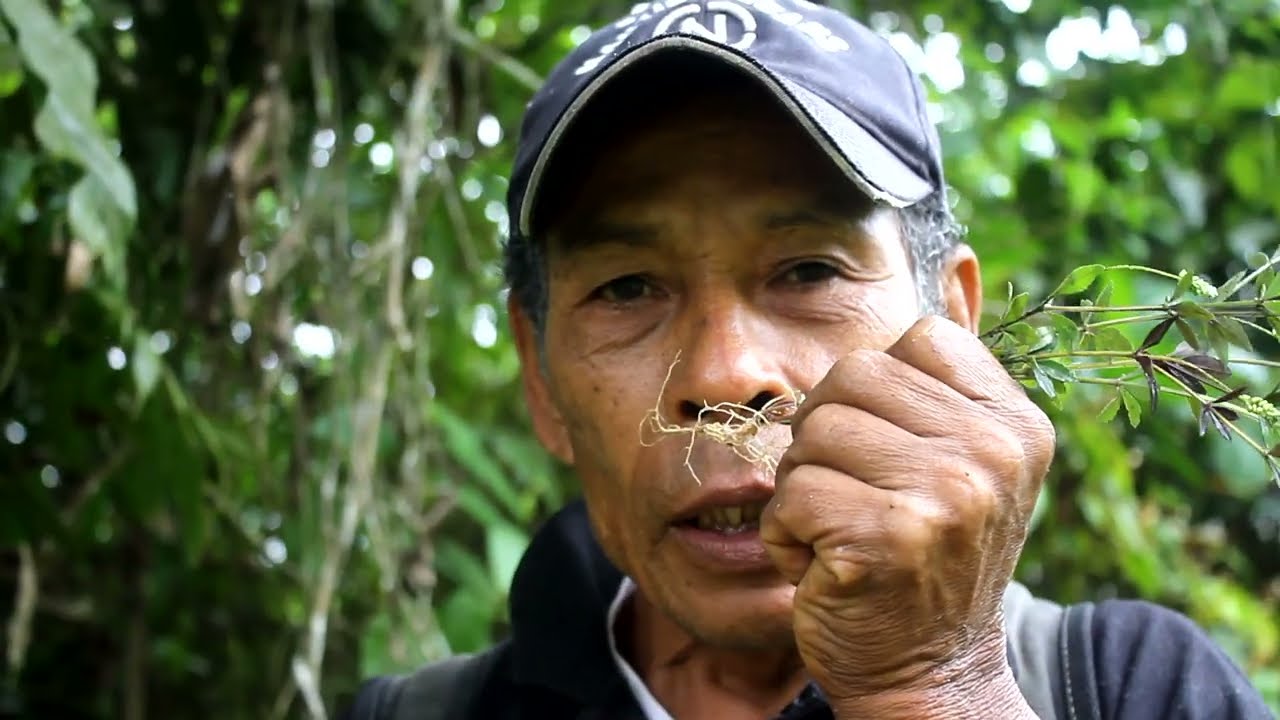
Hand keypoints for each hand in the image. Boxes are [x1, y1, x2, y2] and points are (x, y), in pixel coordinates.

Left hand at [759, 315, 1054, 713]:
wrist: (930, 671)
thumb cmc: (924, 557)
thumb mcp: (962, 460)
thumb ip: (948, 377)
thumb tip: (956, 256)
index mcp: (1016, 423)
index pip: (916, 338)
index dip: (874, 393)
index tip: (888, 454)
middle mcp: (994, 452)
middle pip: (850, 377)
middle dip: (826, 439)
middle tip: (854, 499)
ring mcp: (948, 494)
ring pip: (813, 432)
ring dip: (804, 488)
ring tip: (842, 532)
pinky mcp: (889, 537)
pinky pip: (791, 493)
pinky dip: (786, 535)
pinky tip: (825, 566)